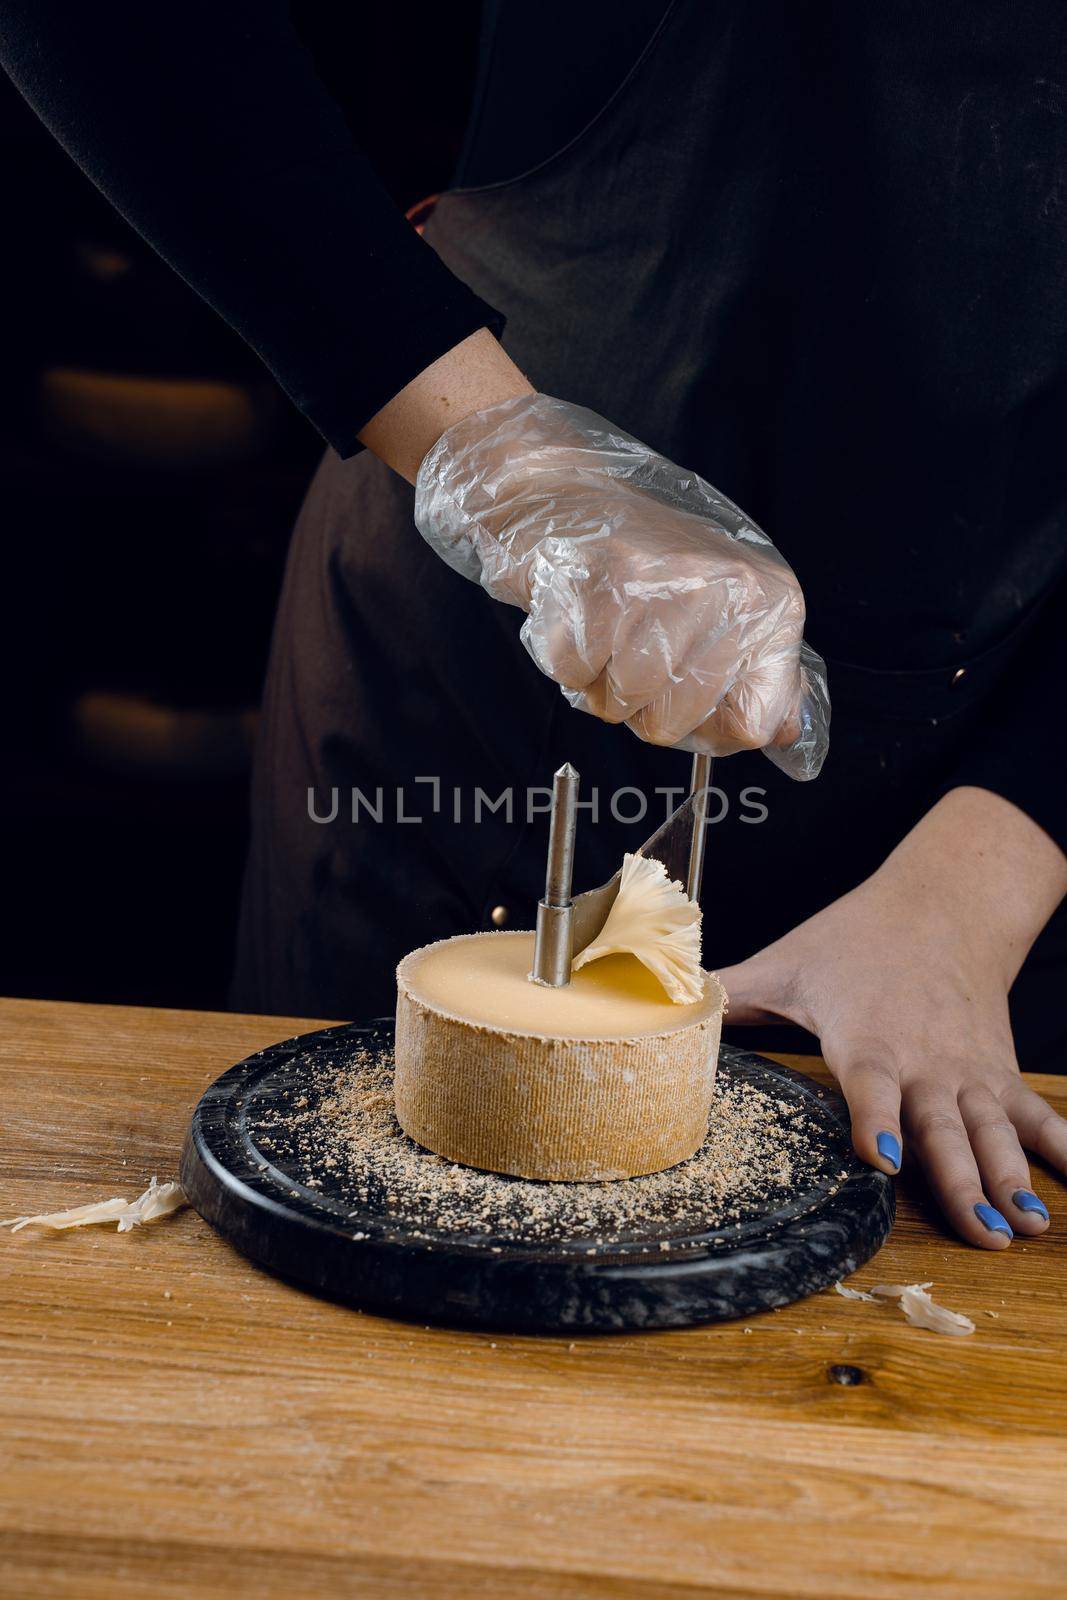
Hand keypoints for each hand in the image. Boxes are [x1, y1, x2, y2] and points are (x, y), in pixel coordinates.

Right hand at [415, 391, 827, 779]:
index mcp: (771, 602)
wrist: (565, 491)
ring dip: (599, 687)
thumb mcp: (728, 610)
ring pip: (622, 702)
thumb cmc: (647, 562)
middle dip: (642, 711)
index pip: (754, 721)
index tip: (689, 697)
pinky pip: (573, 673)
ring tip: (604, 638)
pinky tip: (577, 618)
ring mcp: (662, 582)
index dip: (710, 728)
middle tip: (633, 660)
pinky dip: (565, 661)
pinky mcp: (596, 580)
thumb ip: (759, 677)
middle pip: (676, 723)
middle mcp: (727, 588)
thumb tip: (783, 732)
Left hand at [717, 788, 1066, 1247]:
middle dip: (964, 1179)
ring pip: (993, 1130)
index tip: (880, 1154)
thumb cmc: (854, 941)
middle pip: (944, 1125)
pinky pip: (1033, 1114)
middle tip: (986, 1230)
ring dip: (1011, 1178)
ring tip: (1029, 1226)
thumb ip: (727, 990)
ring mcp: (967, 1070)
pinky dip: (1059, 1147)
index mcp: (868, 1037)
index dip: (874, 1117)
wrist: (939, 906)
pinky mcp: (997, 1072)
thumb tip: (658, 1001)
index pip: (869, 1082)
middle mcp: (924, 1061)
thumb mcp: (786, 962)